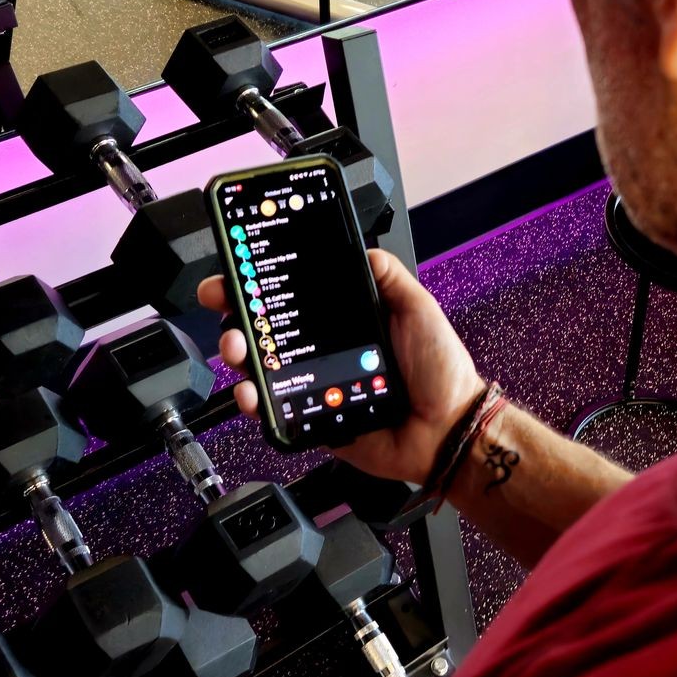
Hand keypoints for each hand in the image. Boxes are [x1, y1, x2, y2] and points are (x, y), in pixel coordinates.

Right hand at [197, 249, 485, 488]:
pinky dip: (255, 403)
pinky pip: (275, 413)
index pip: (295, 301)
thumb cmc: (440, 371)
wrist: (449, 426)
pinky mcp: (314, 421)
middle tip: (227, 309)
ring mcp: (316, 387)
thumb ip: (389, 277)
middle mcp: (326, 353)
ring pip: (262, 371)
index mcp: (346, 324)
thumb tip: (363, 249)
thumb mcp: (417, 308)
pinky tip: (251, 392)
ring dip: (240, 357)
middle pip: (267, 333)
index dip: (261, 287)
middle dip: (237, 318)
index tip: (236, 274)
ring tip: (239, 350)